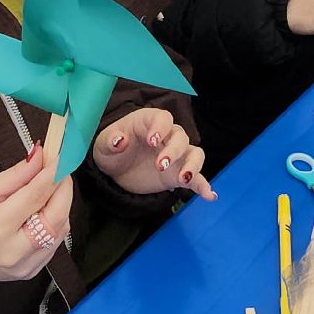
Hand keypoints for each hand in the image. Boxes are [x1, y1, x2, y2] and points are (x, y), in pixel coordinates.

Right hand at [0, 145, 74, 282]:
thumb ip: (16, 175)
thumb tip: (40, 157)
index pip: (37, 195)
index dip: (53, 173)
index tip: (61, 157)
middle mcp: (14, 251)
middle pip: (57, 216)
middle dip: (64, 189)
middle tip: (62, 170)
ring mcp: (24, 266)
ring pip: (60, 231)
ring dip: (61, 206)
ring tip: (49, 190)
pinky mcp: (30, 272)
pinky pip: (54, 245)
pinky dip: (55, 224)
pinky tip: (43, 213)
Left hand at [94, 107, 215, 200]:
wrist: (116, 170)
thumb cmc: (112, 149)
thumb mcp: (104, 145)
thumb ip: (111, 141)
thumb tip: (120, 140)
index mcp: (149, 121)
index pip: (162, 118)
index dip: (160, 127)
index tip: (152, 141)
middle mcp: (167, 136)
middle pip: (180, 137)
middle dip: (173, 150)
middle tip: (160, 165)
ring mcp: (176, 155)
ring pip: (194, 153)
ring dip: (192, 165)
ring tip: (184, 179)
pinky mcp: (178, 174)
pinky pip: (196, 177)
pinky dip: (203, 185)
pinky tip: (209, 195)